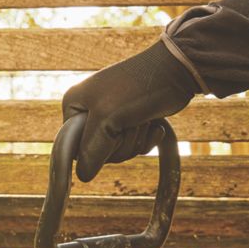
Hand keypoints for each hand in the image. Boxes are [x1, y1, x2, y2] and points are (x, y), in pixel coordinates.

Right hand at [61, 41, 197, 181]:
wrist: (174, 71)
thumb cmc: (136, 88)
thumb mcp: (107, 119)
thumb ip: (92, 150)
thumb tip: (83, 176)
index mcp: (75, 105)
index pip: (75, 147)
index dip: (94, 150)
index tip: (109, 134)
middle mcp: (90, 111)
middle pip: (99, 152)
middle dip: (121, 144)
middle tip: (131, 124)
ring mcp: (113, 116)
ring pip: (119, 151)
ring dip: (136, 141)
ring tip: (143, 119)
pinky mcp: (133, 121)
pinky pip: (135, 146)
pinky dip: (147, 140)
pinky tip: (154, 125)